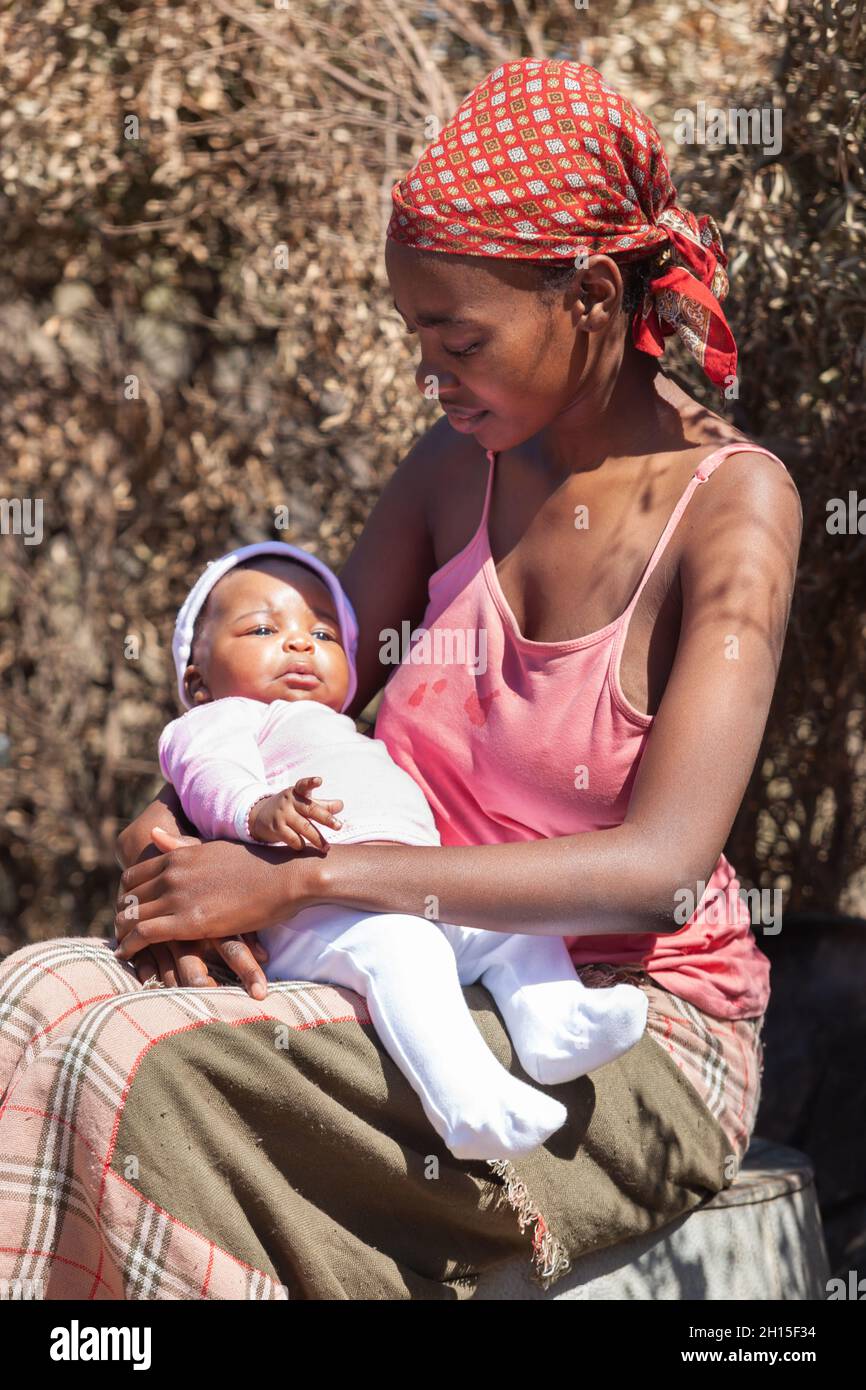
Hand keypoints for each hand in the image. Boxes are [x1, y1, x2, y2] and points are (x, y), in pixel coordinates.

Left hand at [119, 827, 271, 999]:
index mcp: (177, 855)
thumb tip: (153, 834)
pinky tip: (127, 955)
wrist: (284, 877)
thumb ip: (181, 845)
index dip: (125, 894)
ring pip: (130, 916)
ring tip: (122, 946)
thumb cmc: (256, 864)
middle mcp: (171, 874)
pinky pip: (143, 935)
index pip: (132, 876)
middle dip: (121, 914)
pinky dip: (130, 946)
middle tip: (122, 931)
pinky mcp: (187, 922)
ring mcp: (178, 897)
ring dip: (122, 933)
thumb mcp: (213, 848)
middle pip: (127, 897)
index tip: (128, 907)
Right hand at [248, 776, 343, 851]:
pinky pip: (292, 838)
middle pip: (310, 809)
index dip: (311, 782)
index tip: (319, 780)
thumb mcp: (304, 803)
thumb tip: (340, 805)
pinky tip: (303, 846)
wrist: (259, 816)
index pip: (304, 785)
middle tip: (339, 826)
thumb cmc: (289, 808)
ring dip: (317, 839)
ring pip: (304, 827)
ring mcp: (282, 815)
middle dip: (326, 818)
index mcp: (297, 792)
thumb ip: (322, 805)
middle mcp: (289, 801)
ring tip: (326, 848)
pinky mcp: (276, 828)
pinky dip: (300, 844)